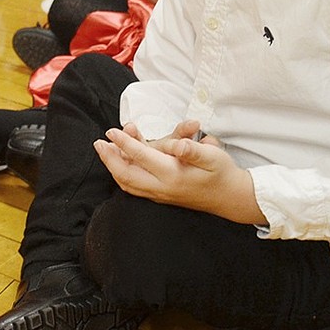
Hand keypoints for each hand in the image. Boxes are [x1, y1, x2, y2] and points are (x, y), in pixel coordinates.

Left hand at [94, 121, 258, 221]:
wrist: (231, 198)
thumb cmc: (222, 173)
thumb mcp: (213, 156)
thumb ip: (193, 149)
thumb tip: (178, 145)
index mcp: (173, 175)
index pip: (142, 157)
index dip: (125, 142)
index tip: (112, 131)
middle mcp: (163, 188)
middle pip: (126, 175)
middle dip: (109, 159)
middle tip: (98, 143)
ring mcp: (160, 195)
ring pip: (128, 184)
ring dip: (113, 167)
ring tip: (105, 151)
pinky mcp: (161, 197)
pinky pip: (135, 188)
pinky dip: (123, 175)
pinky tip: (120, 162)